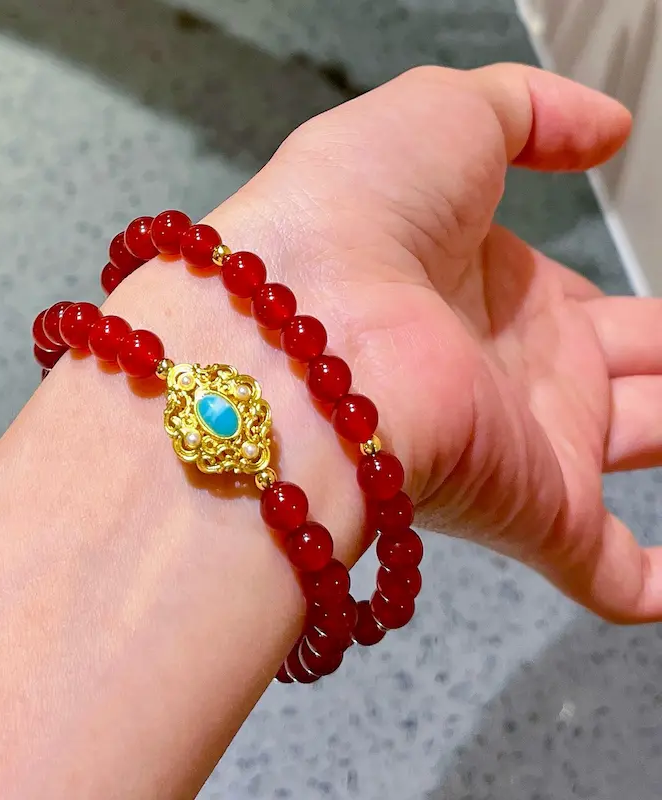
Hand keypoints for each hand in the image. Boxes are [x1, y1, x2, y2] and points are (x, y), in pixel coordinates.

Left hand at [188, 64, 657, 621]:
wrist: (299, 329)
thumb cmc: (353, 210)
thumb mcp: (440, 118)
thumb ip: (527, 111)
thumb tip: (609, 130)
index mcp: (484, 280)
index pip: (565, 293)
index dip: (603, 293)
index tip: (644, 313)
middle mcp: (506, 359)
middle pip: (612, 364)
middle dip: (658, 363)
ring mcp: (521, 438)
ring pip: (632, 442)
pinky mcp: (529, 510)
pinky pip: (603, 567)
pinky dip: (643, 583)